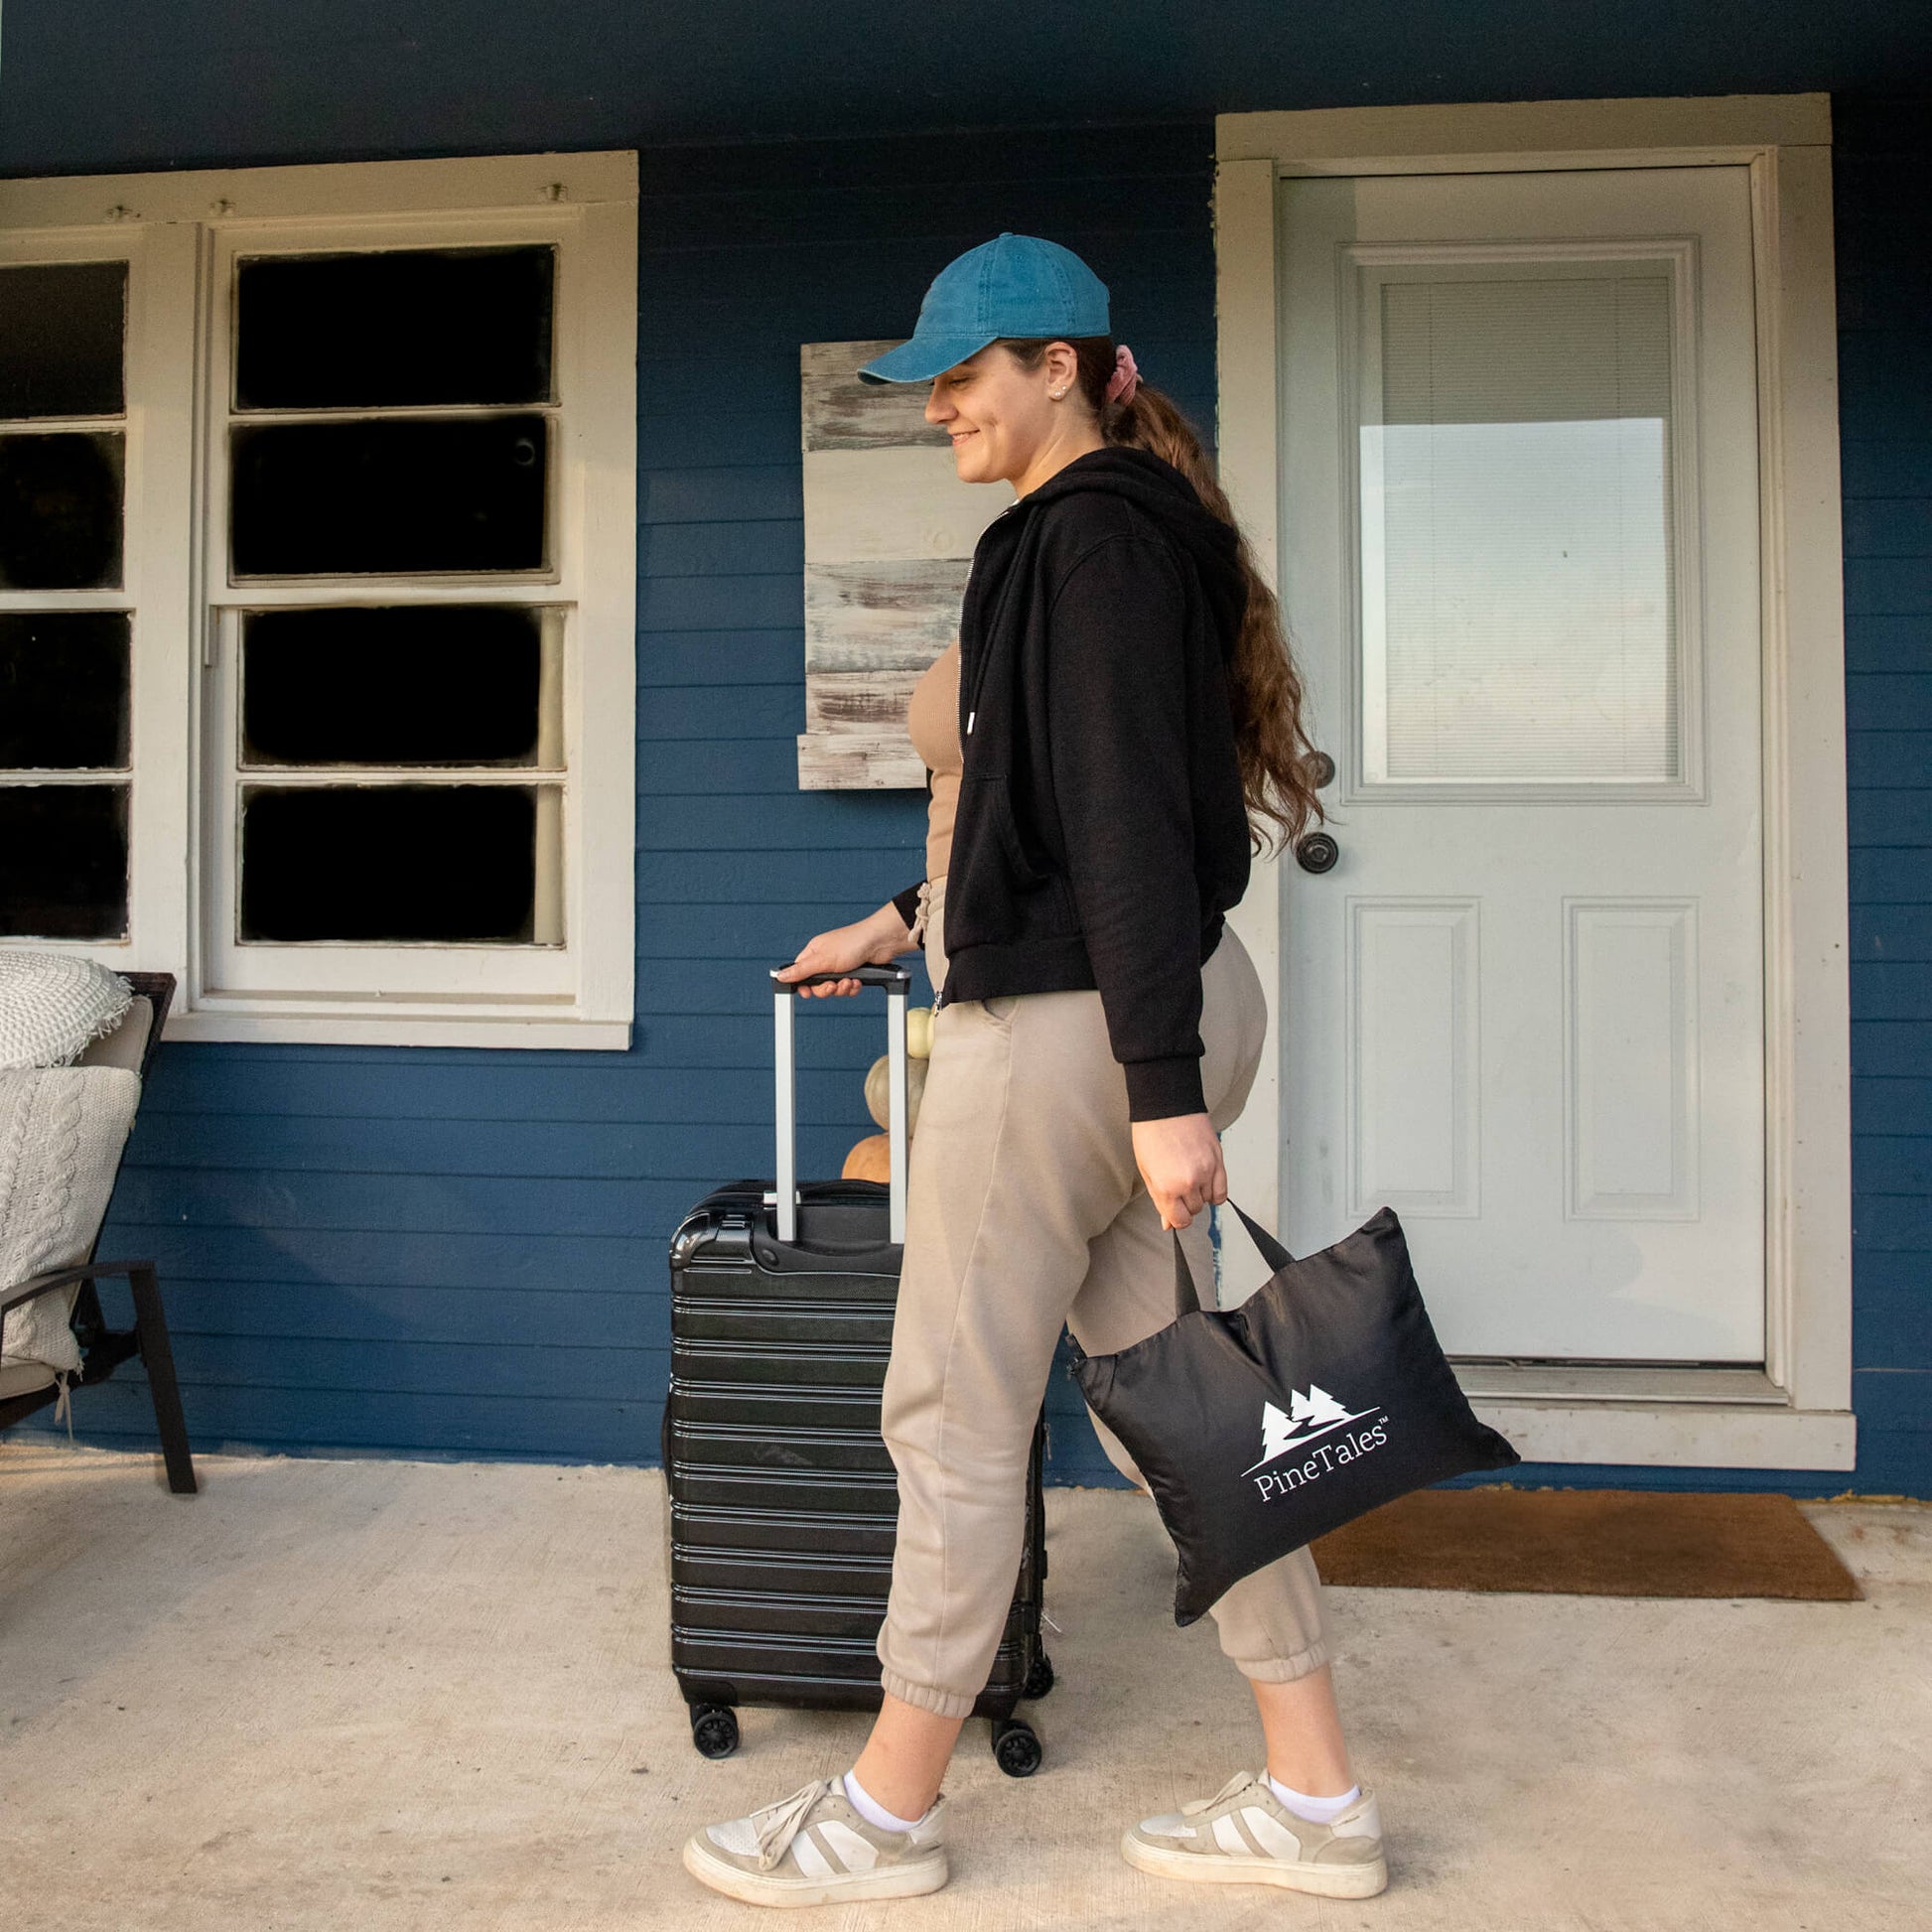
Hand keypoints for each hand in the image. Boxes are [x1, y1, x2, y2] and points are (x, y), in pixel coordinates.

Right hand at [774, 901, 913, 997]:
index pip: (800, 973)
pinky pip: (848, 988)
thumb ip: (801, 971)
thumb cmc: (853, 943)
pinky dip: (853, 987)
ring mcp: (841, 966)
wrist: (881, 942)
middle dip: (827, 989)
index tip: (809, 993)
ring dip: (842, 988)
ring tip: (849, 981)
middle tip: (833, 985)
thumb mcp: (823, 960)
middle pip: (818, 984)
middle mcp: (826, 959)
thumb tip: (780, 976)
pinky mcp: (854, 972)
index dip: (804, 985)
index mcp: (814, 952)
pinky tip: (858, 981)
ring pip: (834, 988)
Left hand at [1131, 1112, 1225, 1229]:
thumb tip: (1168, 1224)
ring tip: (1189, 1176)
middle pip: (1194, 1210)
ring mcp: (1206, 1172)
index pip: (1179, 1221)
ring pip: (1208, 1200)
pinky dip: (1215, 1191)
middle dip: (1186, 1203)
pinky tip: (1206, 1182)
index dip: (1176, 1218)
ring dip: (1200, 1194)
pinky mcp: (1218, 1161)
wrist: (1165, 1108)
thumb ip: (1160, 1201)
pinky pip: (1222, 1191)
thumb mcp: (1147, 1172)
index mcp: (1166, 1188)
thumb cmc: (1151, 1136)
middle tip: (1178, 1186)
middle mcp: (1188, 1183)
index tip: (1175, 1211)